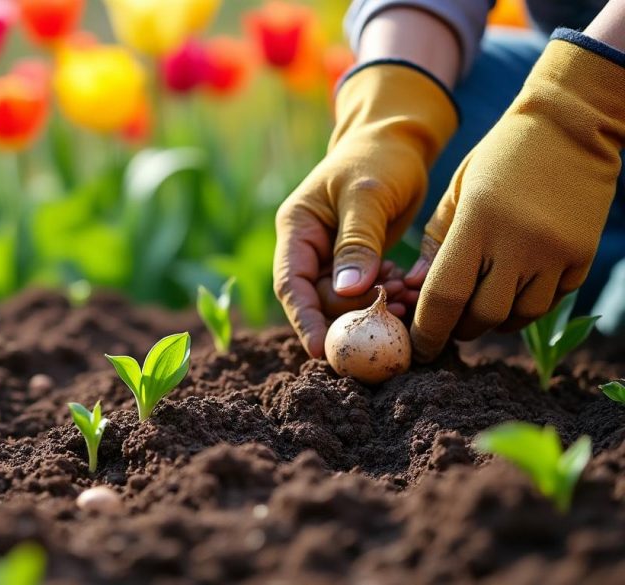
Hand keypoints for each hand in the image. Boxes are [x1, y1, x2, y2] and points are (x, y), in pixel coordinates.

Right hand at [274, 62, 456, 356]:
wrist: (399, 139)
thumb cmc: (379, 156)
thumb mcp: (367, 195)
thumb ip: (357, 242)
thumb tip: (347, 292)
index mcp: (297, 228)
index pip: (291, 284)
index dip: (305, 320)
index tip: (324, 351)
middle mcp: (308, 247)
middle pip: (318, 300)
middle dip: (352, 313)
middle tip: (393, 314)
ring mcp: (332, 257)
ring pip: (344, 301)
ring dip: (373, 307)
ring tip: (407, 300)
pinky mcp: (358, 262)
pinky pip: (365, 293)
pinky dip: (386, 297)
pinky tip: (409, 289)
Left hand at [407, 31, 624, 360]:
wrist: (569, 126)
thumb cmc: (500, 158)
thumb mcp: (456, 193)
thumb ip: (435, 244)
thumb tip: (415, 291)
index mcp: (476, 223)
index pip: (445, 296)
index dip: (428, 330)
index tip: (417, 346)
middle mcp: (518, 242)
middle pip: (482, 316)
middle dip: (459, 329)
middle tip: (447, 327)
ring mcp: (555, 251)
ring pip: (518, 316)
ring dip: (494, 322)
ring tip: (478, 310)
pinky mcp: (582, 256)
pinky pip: (549, 302)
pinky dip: (526, 306)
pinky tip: (512, 290)